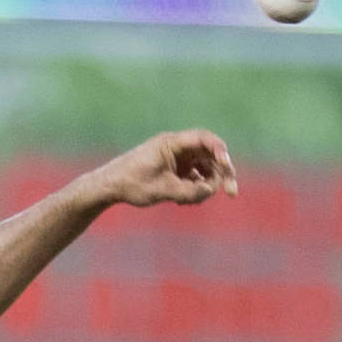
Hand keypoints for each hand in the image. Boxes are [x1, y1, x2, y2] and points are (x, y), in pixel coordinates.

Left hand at [87, 130, 237, 208]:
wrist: (109, 187)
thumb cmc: (132, 184)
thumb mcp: (163, 190)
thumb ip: (190, 190)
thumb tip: (212, 190)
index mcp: (172, 143)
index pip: (204, 139)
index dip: (221, 151)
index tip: (228, 167)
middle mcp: (176, 147)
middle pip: (209, 155)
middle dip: (221, 174)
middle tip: (232, 192)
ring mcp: (176, 158)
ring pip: (203, 168)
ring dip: (206, 185)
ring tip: (193, 201)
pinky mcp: (173, 170)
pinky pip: (192, 176)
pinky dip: (194, 188)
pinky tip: (183, 202)